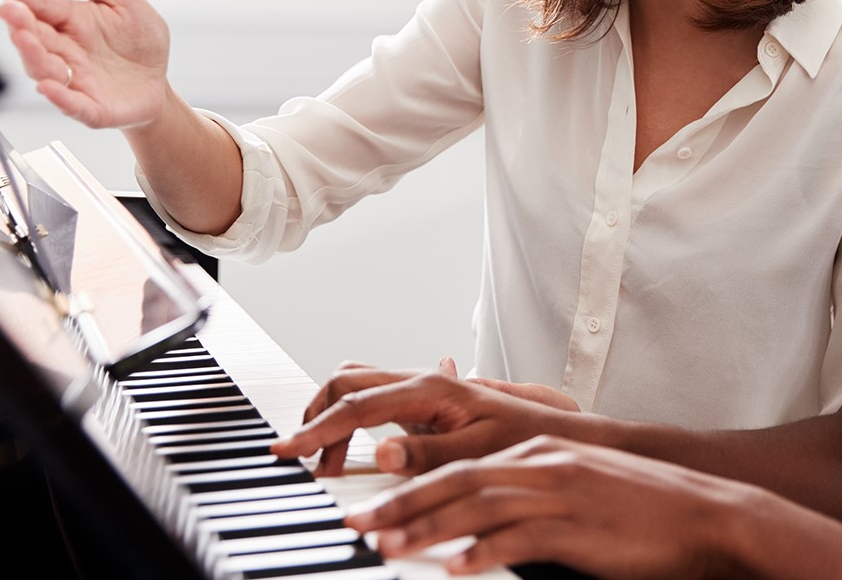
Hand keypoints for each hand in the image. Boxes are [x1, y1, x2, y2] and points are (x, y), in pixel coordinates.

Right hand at [0, 0, 170, 129]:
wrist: (158, 83)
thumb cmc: (137, 40)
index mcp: (71, 21)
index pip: (42, 6)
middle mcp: (65, 51)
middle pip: (37, 37)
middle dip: (22, 24)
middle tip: (12, 11)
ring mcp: (74, 80)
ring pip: (45, 69)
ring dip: (33, 55)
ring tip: (27, 39)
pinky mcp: (91, 107)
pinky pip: (71, 103)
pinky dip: (59, 96)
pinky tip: (49, 86)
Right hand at [273, 364, 576, 477]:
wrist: (555, 430)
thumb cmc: (524, 440)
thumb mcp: (477, 454)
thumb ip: (426, 454)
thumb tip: (381, 453)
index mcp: (430, 389)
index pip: (357, 406)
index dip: (316, 431)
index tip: (286, 451)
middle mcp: (421, 381)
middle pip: (347, 381)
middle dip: (316, 415)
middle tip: (305, 458)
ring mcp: (420, 389)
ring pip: (357, 384)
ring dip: (332, 415)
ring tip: (328, 460)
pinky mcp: (422, 402)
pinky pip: (373, 398)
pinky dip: (350, 417)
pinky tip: (352, 447)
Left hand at [344, 435, 756, 578]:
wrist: (703, 513)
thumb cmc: (639, 509)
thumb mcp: (579, 486)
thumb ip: (531, 489)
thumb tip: (484, 511)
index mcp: (540, 453)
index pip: (462, 466)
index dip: (412, 487)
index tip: (371, 508)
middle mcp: (544, 465)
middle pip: (459, 481)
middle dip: (403, 504)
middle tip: (360, 525)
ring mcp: (562, 493)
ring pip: (479, 507)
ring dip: (428, 529)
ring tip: (389, 547)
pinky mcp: (579, 527)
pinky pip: (521, 539)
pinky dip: (484, 552)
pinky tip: (455, 567)